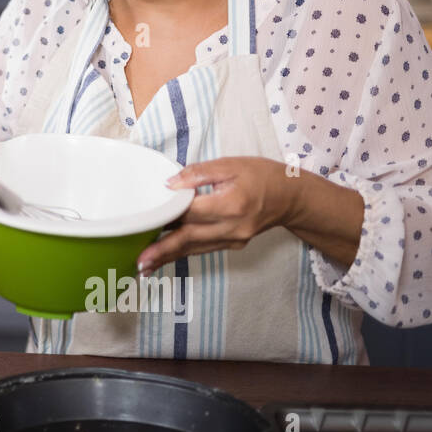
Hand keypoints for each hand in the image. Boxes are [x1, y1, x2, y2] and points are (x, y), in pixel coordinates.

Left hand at [136, 157, 294, 275]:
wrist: (291, 197)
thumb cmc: (262, 176)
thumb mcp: (230, 165)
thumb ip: (197, 173)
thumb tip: (170, 184)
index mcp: (231, 204)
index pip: (191, 212)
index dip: (167, 215)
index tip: (144, 224)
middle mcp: (232, 226)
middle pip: (190, 238)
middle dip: (163, 251)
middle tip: (140, 262)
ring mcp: (234, 239)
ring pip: (195, 248)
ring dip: (169, 257)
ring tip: (145, 265)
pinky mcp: (233, 244)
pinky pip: (204, 248)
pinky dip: (184, 252)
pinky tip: (166, 256)